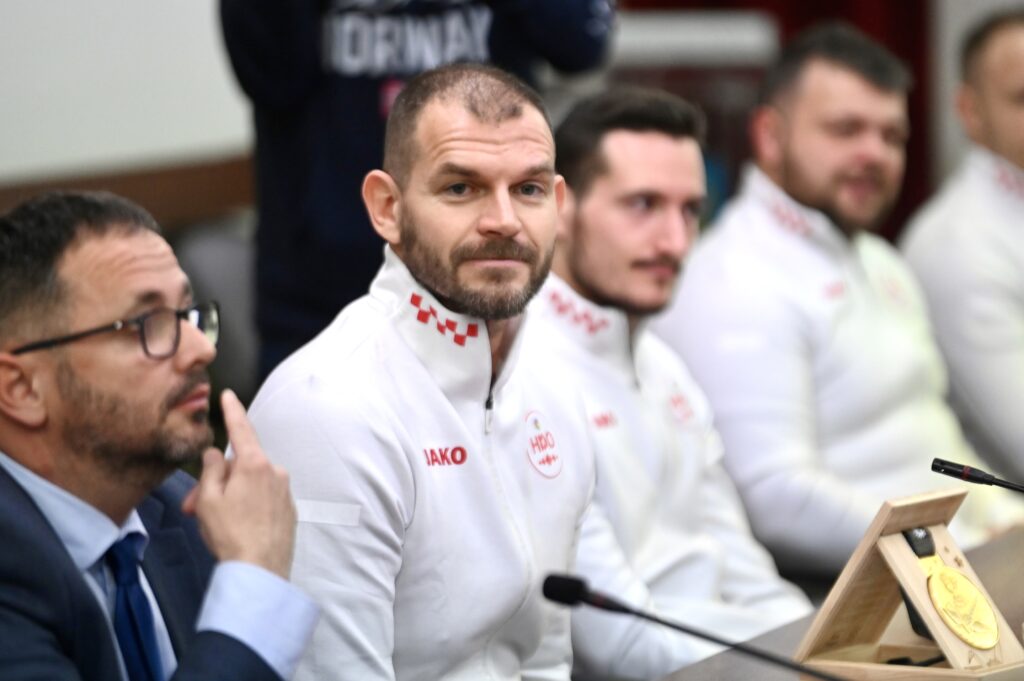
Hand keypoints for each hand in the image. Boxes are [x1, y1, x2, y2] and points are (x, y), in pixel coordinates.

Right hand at [182, 389, 296, 578]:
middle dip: (214, 482)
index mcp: (255, 464)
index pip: (241, 429)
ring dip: (228, 497)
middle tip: (192, 507)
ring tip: (210, 524)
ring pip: (249, 485)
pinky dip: (246, 507)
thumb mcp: (209, 500)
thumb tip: (217, 454)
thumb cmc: (230, 534)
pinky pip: (263, 499)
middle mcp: (275, 471)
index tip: (228, 394)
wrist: (260, 571)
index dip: (232, 411)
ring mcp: (285, 491)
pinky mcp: (289, 510)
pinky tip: (234, 529)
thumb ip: (211, 470)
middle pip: (238, 466)